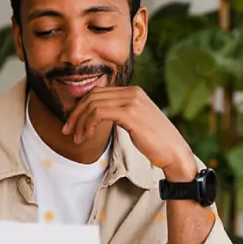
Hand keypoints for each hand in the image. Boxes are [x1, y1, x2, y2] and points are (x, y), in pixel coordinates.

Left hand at [62, 86, 197, 179]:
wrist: (174, 152)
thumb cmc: (156, 142)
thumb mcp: (137, 122)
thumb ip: (121, 113)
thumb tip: (99, 115)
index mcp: (133, 91)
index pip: (98, 92)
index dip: (81, 107)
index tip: (72, 124)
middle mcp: (132, 92)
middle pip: (93, 96)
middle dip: (76, 114)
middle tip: (68, 131)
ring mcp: (132, 101)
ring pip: (93, 104)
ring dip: (80, 122)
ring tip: (76, 138)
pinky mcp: (130, 114)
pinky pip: (99, 113)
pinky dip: (88, 124)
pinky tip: (86, 136)